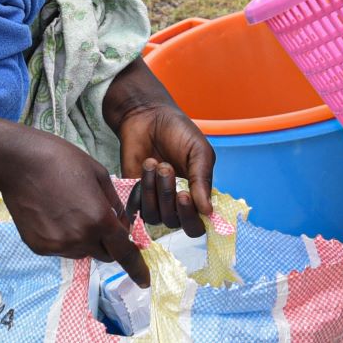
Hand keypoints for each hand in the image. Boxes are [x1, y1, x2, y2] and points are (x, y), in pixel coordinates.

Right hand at [0, 130, 147, 285]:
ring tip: (68, 210)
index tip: (144, 282)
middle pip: (104, 254)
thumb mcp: (98, 174)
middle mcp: (80, 238)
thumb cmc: (62, 160)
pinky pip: (60, 249)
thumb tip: (122, 224)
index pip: (125, 254)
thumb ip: (114, 204)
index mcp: (100, 220)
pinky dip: (63, 237)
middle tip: (96, 219)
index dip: (138, 270)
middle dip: (107, 243)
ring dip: (84, 239)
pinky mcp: (39, 247)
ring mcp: (57, 245)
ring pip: (81, 251)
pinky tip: (52, 214)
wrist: (19, 162)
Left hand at [116, 100, 215, 235]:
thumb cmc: (178, 132)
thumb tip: (208, 211)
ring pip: (154, 216)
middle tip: (166, 168)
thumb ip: (203, 180)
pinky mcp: (134, 195)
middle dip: (168, 197)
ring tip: (155, 163)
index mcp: (196, 196)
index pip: (195, 226)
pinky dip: (139, 190)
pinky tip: (145, 167)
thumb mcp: (199, 151)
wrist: (148, 116)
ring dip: (153, 189)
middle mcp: (175, 204)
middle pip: (174, 223)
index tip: (184, 195)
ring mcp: (154, 201)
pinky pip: (135, 209)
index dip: (190, 217)